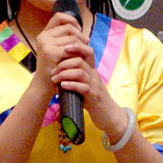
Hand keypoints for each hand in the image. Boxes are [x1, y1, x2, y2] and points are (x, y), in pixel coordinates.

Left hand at [40, 13, 122, 134]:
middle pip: (80, 60)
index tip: (62, 49)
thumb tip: (59, 70)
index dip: (75, 47)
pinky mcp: (94, 96)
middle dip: (64, 63)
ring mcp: (95, 85)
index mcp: (92, 70)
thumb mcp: (86, 84)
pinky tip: (62, 85)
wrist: (108, 115)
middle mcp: (94, 75)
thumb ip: (76, 76)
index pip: (87, 52)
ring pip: (80, 72)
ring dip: (64, 74)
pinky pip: (83, 87)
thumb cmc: (94, 99)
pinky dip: (71, 85)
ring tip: (54, 78)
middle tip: (53, 70)